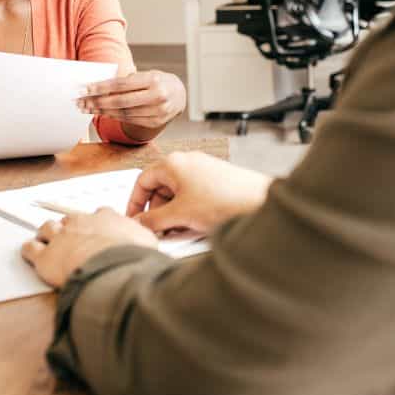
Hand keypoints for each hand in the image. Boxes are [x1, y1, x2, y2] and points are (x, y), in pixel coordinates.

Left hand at [21, 208, 157, 287]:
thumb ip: (145, 239)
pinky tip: (30, 252)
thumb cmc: (129, 255)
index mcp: (106, 218)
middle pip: (70, 219)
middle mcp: (81, 222)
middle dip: (69, 227)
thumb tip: (151, 244)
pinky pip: (30, 248)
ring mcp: (61, 237)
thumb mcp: (147, 242)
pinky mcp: (45, 256)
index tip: (97, 229)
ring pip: (47, 228)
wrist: (109, 266)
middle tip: (71, 236)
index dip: (96, 223)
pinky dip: (29, 250)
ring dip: (47, 234)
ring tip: (47, 239)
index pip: (99, 214)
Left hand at [78, 70, 186, 137]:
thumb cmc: (159, 81)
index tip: (86, 89)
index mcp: (154, 80)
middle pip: (120, 101)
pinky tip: (103, 113)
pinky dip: (114, 116)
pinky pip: (129, 119)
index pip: (122, 85)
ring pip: (123, 113)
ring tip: (87, 108)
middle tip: (81, 101)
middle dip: (98, 102)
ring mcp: (157, 111)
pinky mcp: (155, 122)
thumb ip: (127, 80)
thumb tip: (99, 87)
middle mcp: (157, 96)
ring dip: (102, 111)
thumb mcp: (147, 74)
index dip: (102, 87)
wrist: (180, 95)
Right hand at [127, 152, 271, 234]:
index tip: (134, 220)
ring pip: (177, 194)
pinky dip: (188, 211)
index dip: (134, 203)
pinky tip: (193, 227)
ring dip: (173, 214)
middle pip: (160, 188)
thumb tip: (138, 223)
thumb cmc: (223, 201)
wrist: (260, 201)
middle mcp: (187, 162)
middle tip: (157, 231)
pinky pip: (193, 196)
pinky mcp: (217, 181)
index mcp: (173, 163)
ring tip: (177, 232)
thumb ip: (153, 220)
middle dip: (157, 211)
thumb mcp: (179, 214)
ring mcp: (203, 171)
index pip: (142, 180)